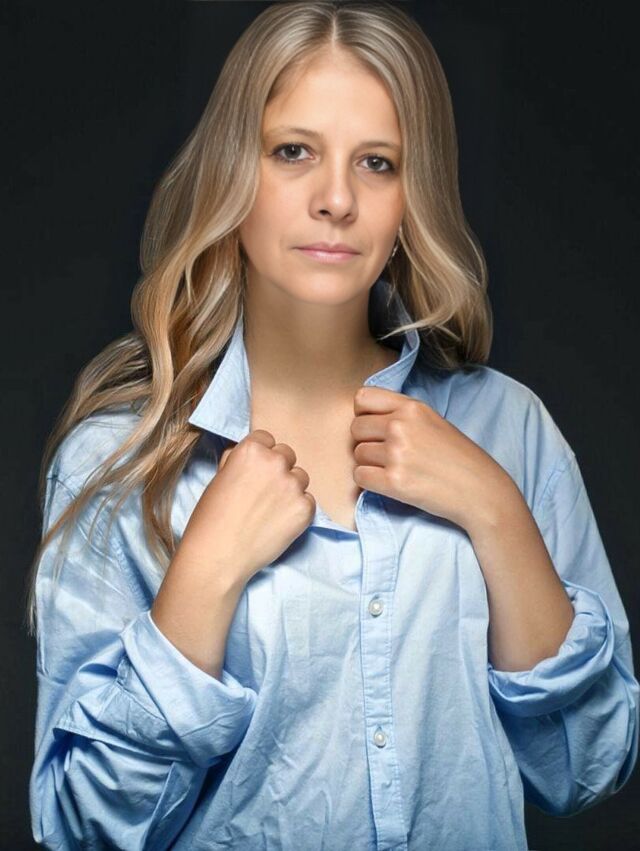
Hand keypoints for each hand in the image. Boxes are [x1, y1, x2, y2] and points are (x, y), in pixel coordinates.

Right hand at [176, 430, 314, 586]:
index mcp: (251, 450)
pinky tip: (279, 522)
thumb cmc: (211, 518)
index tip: (255, 471)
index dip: (260, 456)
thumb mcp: (219, 477)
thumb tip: (254, 454)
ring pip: (300, 477)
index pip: (267, 439)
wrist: (218, 555)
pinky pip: (308, 501)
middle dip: (277, 470)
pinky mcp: (305, 508)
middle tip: (264, 492)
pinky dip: (297, 509)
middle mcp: (275, 462)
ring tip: (270, 510)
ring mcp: (292, 485)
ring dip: (290, 489)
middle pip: (287, 455)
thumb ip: (239, 459)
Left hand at [350, 386, 513, 530]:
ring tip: (394, 470)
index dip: (364, 415)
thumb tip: (365, 418)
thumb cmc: (458, 458)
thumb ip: (401, 415)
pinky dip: (369, 482)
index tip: (376, 428)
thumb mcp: (433, 422)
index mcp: (412, 407)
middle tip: (386, 455)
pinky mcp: (394, 481)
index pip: (362, 398)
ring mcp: (396, 453)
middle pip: (355, 429)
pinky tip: (390, 484)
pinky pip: (359, 476)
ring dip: (369, 464)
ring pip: (357, 454)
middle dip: (366, 442)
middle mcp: (401, 426)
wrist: (480, 490)